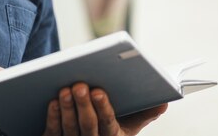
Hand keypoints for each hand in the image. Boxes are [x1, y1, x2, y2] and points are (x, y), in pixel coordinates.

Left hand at [42, 83, 167, 135]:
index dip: (103, 108)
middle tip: (80, 85)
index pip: (108, 124)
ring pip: (69, 128)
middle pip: (87, 126)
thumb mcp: (129, 122)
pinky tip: (53, 101)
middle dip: (83, 105)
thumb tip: (164, 102)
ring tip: (65, 89)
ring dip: (67, 109)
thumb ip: (144, 112)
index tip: (98, 91)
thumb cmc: (109, 124)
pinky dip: (53, 116)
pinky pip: (53, 131)